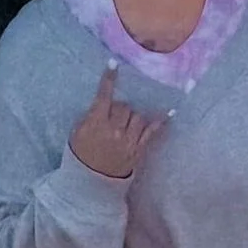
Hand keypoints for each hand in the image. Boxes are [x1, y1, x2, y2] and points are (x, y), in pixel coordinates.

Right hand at [69, 66, 166, 180]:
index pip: (104, 97)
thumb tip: (103, 102)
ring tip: (128, 120)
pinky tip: (170, 111)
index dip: (109, 80)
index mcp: (97, 123)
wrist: (90, 183)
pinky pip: (153, 132)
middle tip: (115, 113)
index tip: (114, 64)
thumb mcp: (77, 132)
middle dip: (121, 106)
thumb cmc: (81, 154)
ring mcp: (129, 140)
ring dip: (134, 114)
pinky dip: (161, 121)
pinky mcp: (139, 150)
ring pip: (138, 116)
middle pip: (125, 106)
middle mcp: (115, 130)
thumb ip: (90, 115)